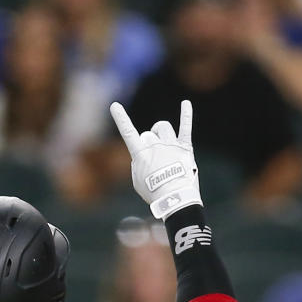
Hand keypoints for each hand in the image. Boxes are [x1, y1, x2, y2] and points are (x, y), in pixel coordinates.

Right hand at [110, 99, 201, 220]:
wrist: (175, 198)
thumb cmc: (154, 193)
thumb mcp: (138, 181)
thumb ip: (138, 164)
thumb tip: (145, 154)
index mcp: (140, 154)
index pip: (128, 133)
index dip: (121, 118)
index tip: (115, 105)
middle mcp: (155, 145)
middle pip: (148, 134)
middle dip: (149, 143)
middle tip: (154, 160)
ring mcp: (171, 144)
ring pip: (163, 127)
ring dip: (161, 133)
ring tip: (162, 143)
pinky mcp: (185, 147)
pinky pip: (185, 127)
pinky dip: (186, 114)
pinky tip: (185, 103)